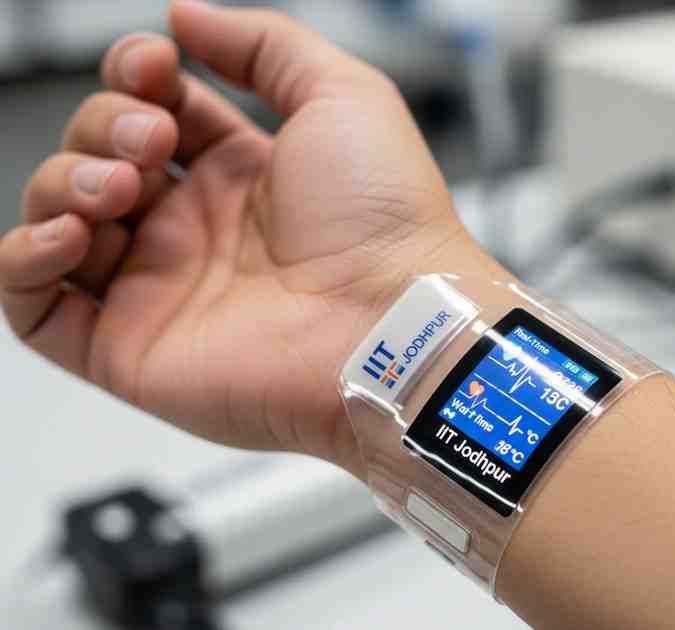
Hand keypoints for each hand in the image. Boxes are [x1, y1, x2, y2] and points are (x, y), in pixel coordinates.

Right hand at [0, 0, 504, 475]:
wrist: (393, 323)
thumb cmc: (385, 218)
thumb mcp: (343, 95)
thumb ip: (265, 45)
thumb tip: (186, 19)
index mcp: (241, 177)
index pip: (154, 113)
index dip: (136, 78)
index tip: (154, 66)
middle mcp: (196, 232)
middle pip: (99, 157)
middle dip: (104, 125)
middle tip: (153, 139)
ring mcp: (159, 291)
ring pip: (60, 221)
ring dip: (65, 181)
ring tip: (121, 184)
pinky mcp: (129, 350)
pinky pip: (35, 308)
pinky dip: (26, 259)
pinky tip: (71, 230)